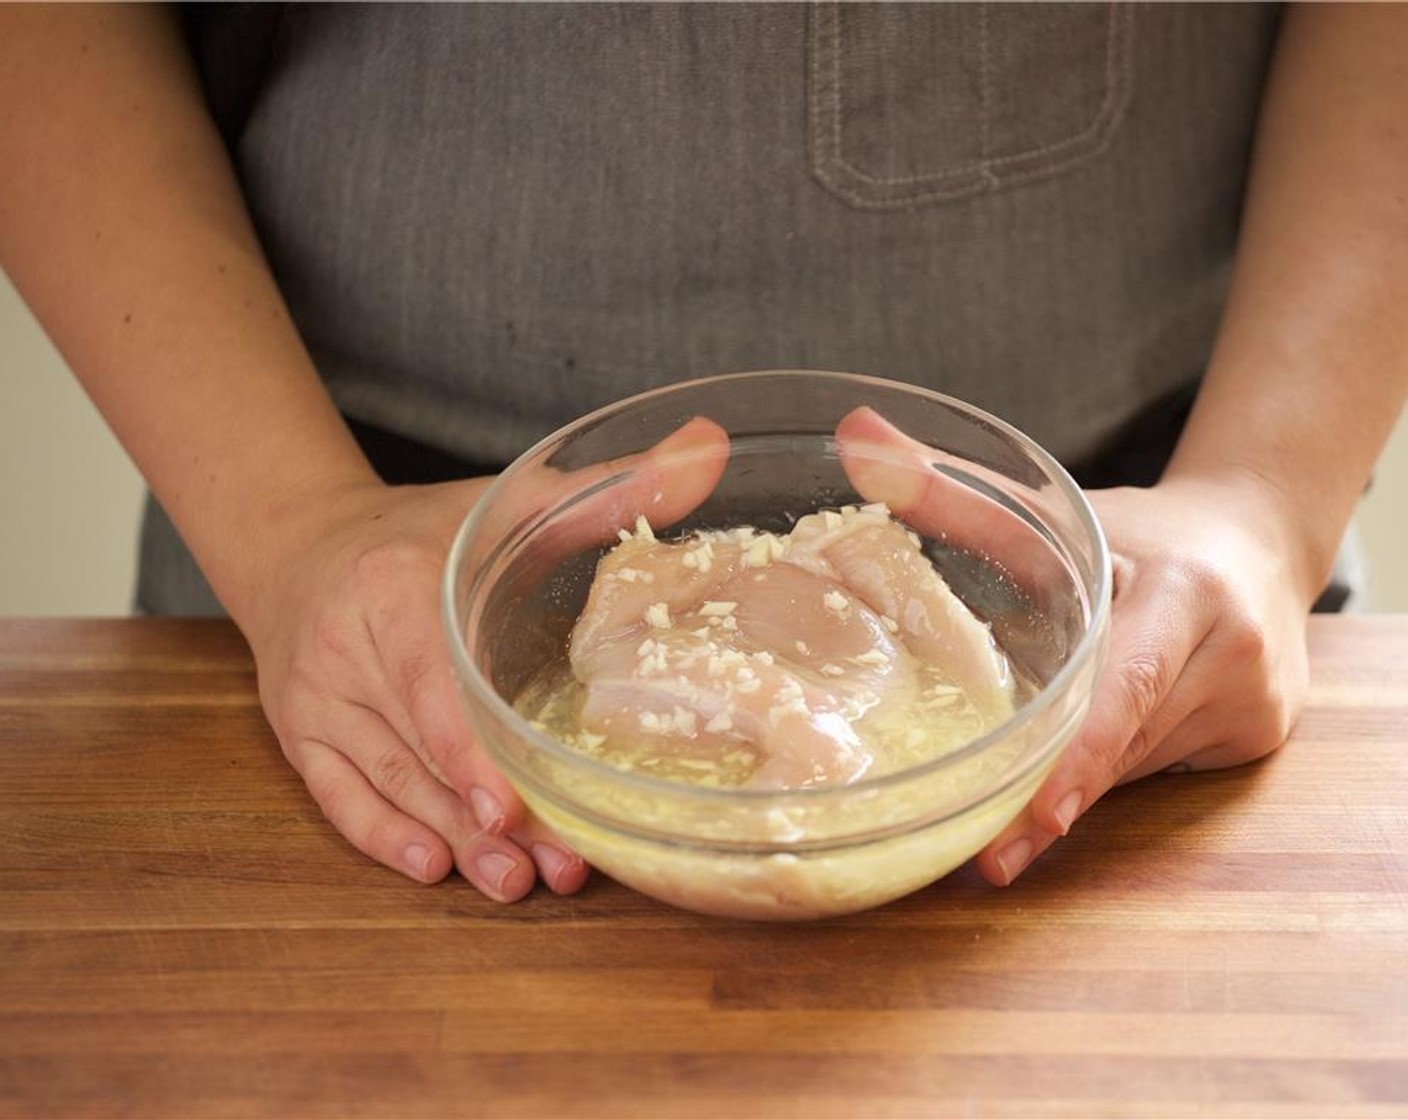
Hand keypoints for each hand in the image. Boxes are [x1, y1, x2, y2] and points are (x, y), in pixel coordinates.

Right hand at [239, 418, 729, 899]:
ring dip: (449, 840)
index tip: (513, 806)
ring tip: (513, 882)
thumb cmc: (418, 529)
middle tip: (550, 870)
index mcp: (393, 587)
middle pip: (419, 750)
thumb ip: (604, 485)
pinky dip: (383, 838)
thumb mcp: (502, 498)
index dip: (470, 754)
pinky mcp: (299, 732)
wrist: (298, 542)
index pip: (431, 684)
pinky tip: (435, 868)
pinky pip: (336, 797)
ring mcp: (316, 698)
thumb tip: (707, 448)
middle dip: (484, 818)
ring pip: (385, 784)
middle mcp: (345, 648)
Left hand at [976, 476, 1312, 884]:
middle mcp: (1232, 655)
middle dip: (1048, 803)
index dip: (1070, 766)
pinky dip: (1108, 776)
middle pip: (1121, 746)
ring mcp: (1256, 705)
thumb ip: (951, 487)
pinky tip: (1072, 781)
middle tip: (980, 862)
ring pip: (1136, 769)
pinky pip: (1160, 771)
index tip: (1026, 829)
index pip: (1123, 693)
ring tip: (1002, 837)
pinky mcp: (1259, 737)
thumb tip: (852, 436)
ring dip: (1072, 790)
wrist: (1256, 537)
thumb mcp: (1055, 507)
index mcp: (1186, 593)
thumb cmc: (1141, 528)